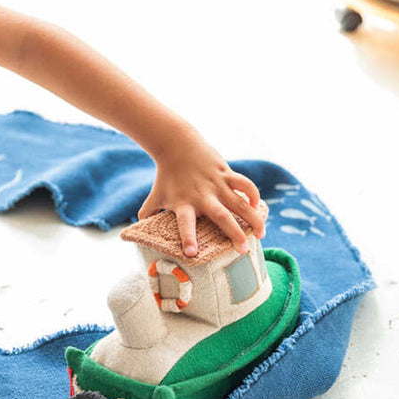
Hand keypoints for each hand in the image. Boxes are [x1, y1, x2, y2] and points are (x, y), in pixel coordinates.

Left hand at [138, 128, 264, 256]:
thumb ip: (148, 212)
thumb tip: (137, 228)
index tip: (191, 254)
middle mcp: (203, 195)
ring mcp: (217, 184)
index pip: (185, 223)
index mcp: (184, 203)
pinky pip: (244, 184)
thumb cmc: (166, 174)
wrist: (176, 144)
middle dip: (234, 234)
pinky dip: (253, 195)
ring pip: (240, 203)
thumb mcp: (156, 195)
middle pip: (221, 217)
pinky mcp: (226, 172)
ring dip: (253, 219)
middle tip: (242, 251)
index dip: (188, 238)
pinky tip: (257, 206)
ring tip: (261, 234)